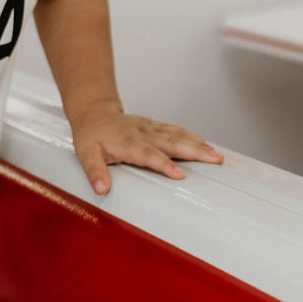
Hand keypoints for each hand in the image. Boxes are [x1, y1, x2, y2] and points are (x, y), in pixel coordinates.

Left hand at [70, 103, 223, 194]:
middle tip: (214, 160)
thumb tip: (101, 189)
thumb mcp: (85, 154)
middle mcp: (142, 134)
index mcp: (127, 142)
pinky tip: (206, 145)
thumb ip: (95, 172)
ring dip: (198, 144)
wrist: (94, 112)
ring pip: (177, 135)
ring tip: (217, 156)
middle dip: (194, 151)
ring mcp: (151, 128)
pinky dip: (192, 137)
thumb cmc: (91, 135)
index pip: (148, 154)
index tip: (179, 174)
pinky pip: (176, 130)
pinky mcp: (155, 126)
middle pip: (171, 142)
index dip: (164, 164)